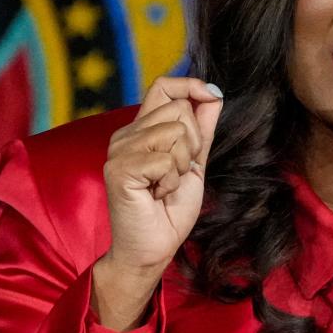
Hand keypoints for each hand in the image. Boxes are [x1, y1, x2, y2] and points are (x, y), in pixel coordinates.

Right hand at [93, 77, 222, 329]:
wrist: (154, 248)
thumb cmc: (169, 211)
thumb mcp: (194, 164)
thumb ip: (201, 130)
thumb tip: (213, 94)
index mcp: (142, 130)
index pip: (163, 86)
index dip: (190, 84)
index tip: (211, 95)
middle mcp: (127, 135)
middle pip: (178, 109)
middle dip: (192, 143)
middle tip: (178, 173)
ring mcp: (120, 150)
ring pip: (174, 132)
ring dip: (181, 165)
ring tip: (165, 186)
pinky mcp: (120, 168)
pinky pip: (165, 159)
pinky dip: (170, 181)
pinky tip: (156, 195)